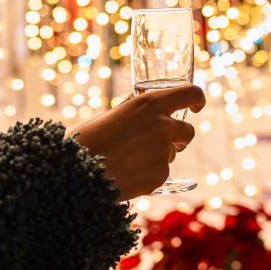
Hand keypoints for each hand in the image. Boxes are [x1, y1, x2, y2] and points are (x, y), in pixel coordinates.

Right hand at [74, 85, 203, 200]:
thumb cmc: (86, 142)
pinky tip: (126, 176)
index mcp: (150, 104)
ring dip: (159, 156)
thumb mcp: (110, 116)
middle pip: (188, 131)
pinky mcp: (160, 174)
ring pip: (172, 153)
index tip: (196, 106)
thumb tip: (140, 98)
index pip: (191, 93)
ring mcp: (164, 150)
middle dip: (178, 138)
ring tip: (128, 161)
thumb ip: (132, 108)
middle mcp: (163, 125)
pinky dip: (149, 175)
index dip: (197, 99)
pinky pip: (161, 172)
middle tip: (157, 144)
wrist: (73, 174)